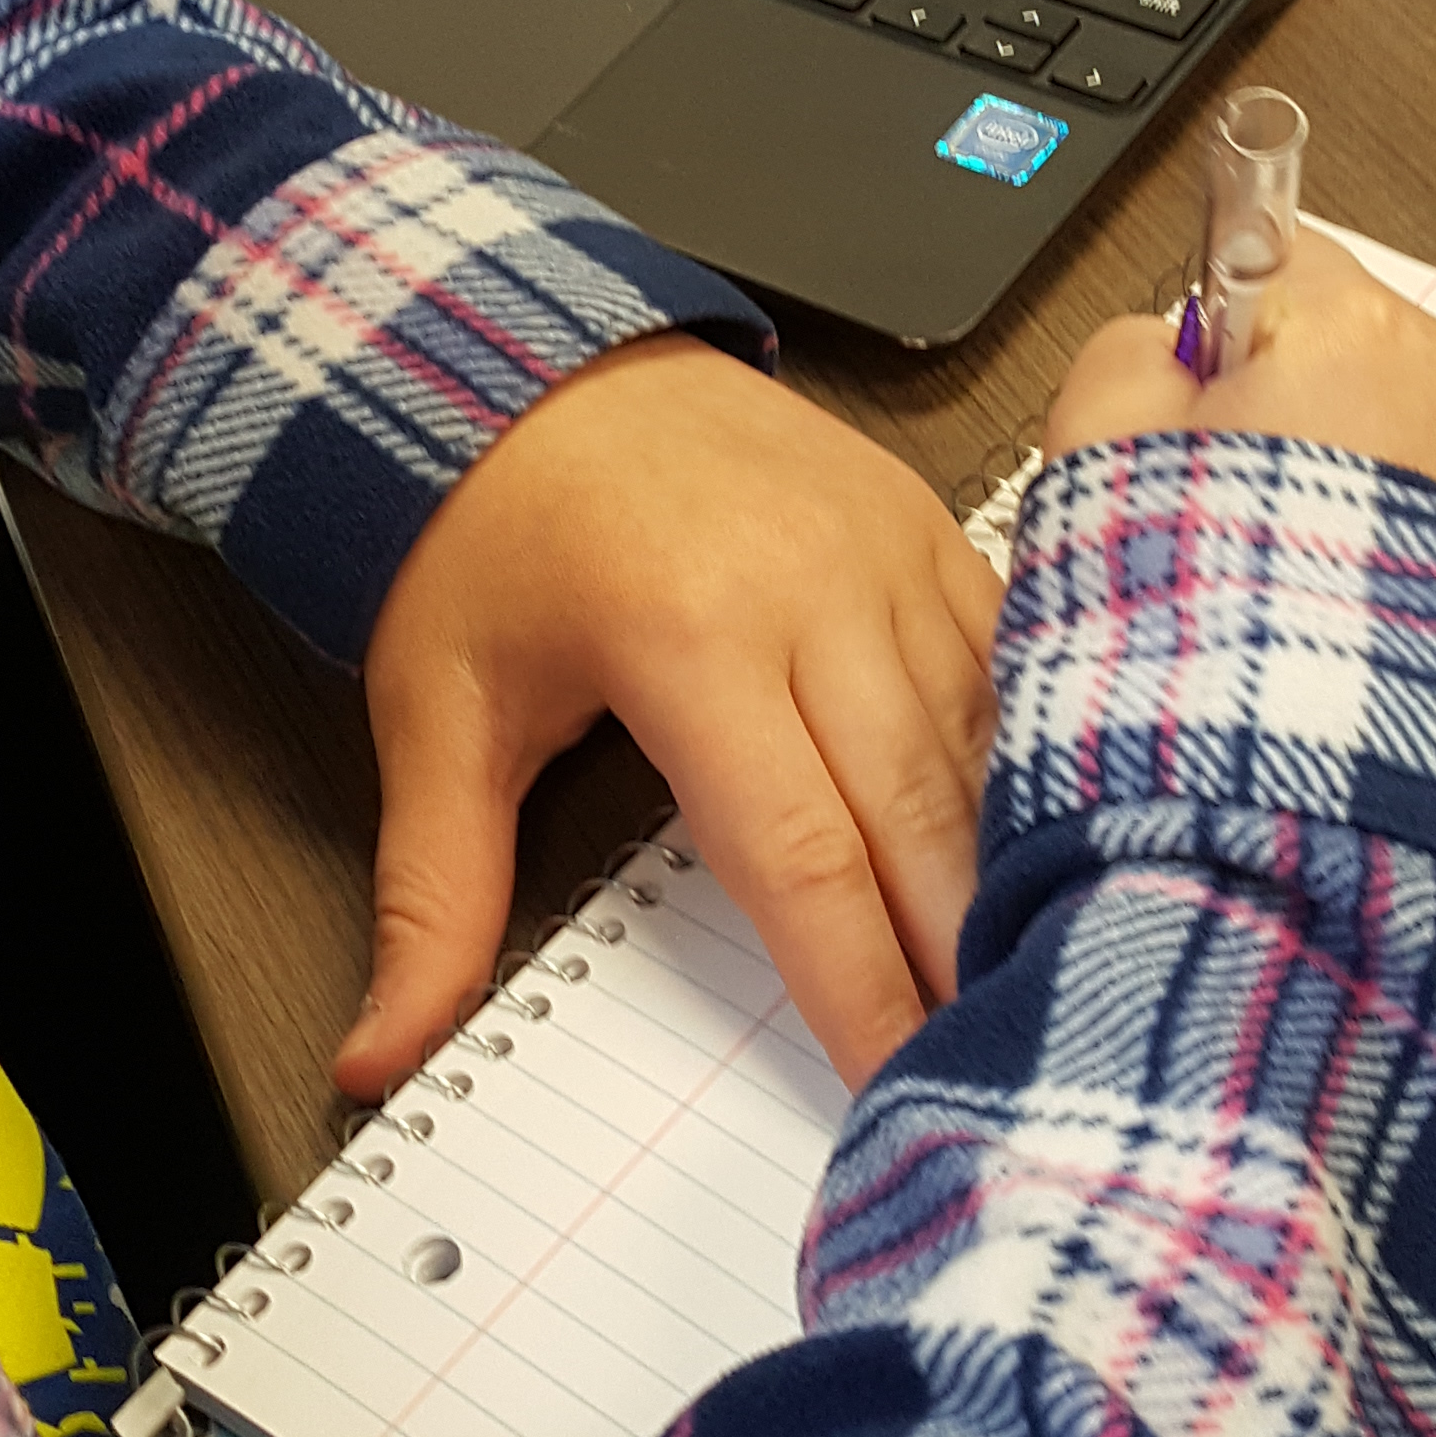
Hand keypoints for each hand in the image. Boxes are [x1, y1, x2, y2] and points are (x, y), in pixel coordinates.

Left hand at [339, 336, 1003, 1100]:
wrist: (524, 356)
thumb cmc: (487, 530)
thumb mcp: (437, 713)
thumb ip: (432, 898)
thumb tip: (379, 1054)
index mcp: (689, 637)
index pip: (803, 856)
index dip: (861, 985)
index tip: (898, 1080)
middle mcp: (810, 587)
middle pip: (921, 810)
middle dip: (966, 948)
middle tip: (1007, 1057)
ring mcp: (883, 547)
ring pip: (984, 736)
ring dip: (1017, 859)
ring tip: (1056, 969)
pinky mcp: (921, 522)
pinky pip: (1007, 654)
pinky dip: (1032, 751)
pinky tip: (1057, 833)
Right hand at [1042, 227, 1435, 678]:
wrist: (1314, 830)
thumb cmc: (1204, 656)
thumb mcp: (1087, 483)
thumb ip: (1126, 367)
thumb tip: (1168, 349)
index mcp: (1353, 338)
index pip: (1285, 267)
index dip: (1232, 351)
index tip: (1211, 429)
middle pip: (1383, 371)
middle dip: (1329, 442)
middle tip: (1261, 561)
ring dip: (1410, 521)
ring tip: (1337, 634)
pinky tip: (1405, 668)